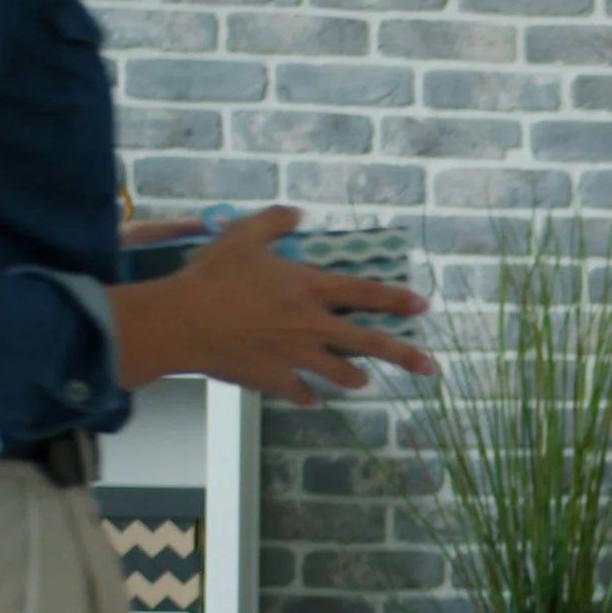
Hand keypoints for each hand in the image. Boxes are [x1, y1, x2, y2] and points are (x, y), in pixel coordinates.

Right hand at [115, 206, 434, 404]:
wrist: (182, 323)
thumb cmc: (212, 277)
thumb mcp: (243, 235)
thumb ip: (275, 221)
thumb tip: (297, 213)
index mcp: (309, 289)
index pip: (366, 294)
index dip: (397, 299)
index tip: (422, 307)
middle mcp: (312, 326)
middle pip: (370, 344)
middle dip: (405, 356)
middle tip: (429, 368)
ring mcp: (296, 357)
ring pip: (341, 374)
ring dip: (354, 378)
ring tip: (361, 381)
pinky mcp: (275, 381)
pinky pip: (302, 394)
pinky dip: (308, 396)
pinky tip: (312, 399)